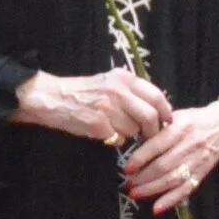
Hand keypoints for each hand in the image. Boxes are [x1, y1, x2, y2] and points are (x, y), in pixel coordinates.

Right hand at [12, 68, 172, 145]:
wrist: (52, 98)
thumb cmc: (83, 92)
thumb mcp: (109, 82)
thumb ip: (132, 92)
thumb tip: (157, 109)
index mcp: (124, 78)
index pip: (156, 95)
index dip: (165, 111)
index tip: (166, 121)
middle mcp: (118, 91)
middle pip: (149, 116)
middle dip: (152, 129)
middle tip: (148, 135)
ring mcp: (108, 108)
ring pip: (134, 129)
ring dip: (130, 134)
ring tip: (117, 128)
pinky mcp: (98, 125)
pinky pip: (119, 139)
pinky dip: (116, 140)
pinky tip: (105, 132)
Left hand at [123, 99, 218, 214]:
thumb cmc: (196, 120)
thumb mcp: (176, 116)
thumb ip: (158, 128)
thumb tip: (134, 142)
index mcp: (181, 128)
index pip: (157, 145)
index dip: (140, 158)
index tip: (127, 168)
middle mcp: (190, 145)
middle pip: (164, 166)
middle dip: (143, 178)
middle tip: (128, 184)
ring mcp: (198, 160)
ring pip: (173, 179)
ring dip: (152, 189)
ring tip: (135, 193)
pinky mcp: (203, 172)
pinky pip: (186, 189)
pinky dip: (171, 200)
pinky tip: (157, 208)